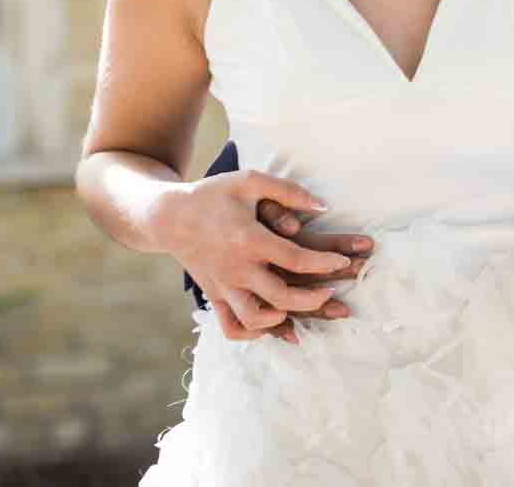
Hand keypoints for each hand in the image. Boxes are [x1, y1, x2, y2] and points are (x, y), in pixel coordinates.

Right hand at [154, 170, 371, 342]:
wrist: (169, 216)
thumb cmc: (213, 195)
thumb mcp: (249, 181)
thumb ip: (288, 191)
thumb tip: (323, 206)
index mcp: (249, 239)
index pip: (296, 259)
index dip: (326, 263)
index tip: (344, 262)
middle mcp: (237, 268)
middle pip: (282, 297)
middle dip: (314, 299)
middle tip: (331, 292)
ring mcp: (223, 286)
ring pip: (256, 319)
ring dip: (283, 320)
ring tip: (301, 309)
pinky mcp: (214, 296)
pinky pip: (232, 327)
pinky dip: (253, 332)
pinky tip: (271, 322)